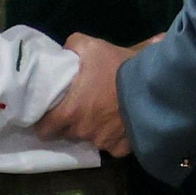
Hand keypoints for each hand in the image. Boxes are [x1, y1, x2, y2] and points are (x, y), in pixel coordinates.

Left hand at [34, 33, 138, 155]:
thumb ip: (72, 46)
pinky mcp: (122, 147)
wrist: (152, 85)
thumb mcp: (92, 46)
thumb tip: (65, 50)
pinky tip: (119, 124)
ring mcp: (103, 142)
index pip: (44, 129)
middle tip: (75, 110)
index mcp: (68, 112)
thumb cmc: (116, 67)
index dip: (43, 123)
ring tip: (101, 114)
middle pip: (66, 135)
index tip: (48, 115)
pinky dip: (113, 138)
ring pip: (90, 139)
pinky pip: (112, 146)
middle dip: (67, 125)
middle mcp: (83, 131)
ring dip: (91, 129)